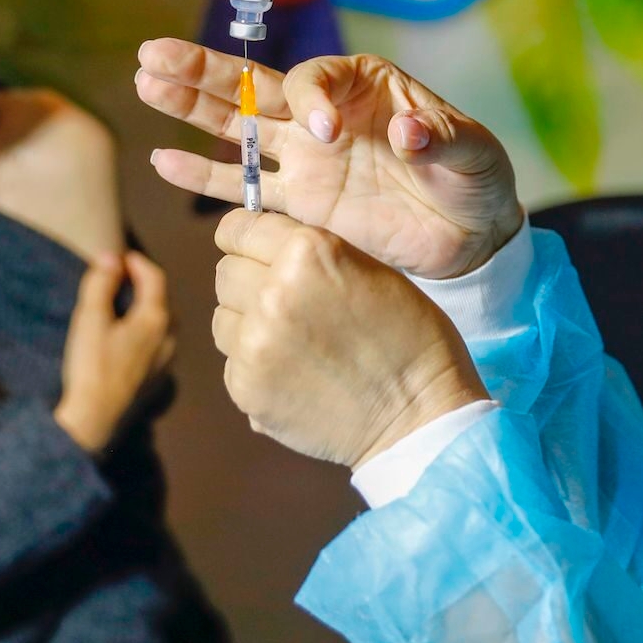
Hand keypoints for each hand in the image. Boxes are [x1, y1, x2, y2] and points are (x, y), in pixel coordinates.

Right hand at [55, 252, 174, 454]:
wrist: (96, 420)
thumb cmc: (91, 366)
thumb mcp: (90, 318)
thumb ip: (101, 283)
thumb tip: (110, 256)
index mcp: (156, 318)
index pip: (155, 277)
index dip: (137, 262)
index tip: (119, 257)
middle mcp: (169, 337)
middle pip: (162, 299)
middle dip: (144, 283)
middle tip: (120, 276)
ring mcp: (167, 360)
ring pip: (163, 323)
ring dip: (146, 307)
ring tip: (122, 304)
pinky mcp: (159, 378)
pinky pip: (158, 343)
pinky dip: (146, 330)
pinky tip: (126, 337)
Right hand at [136, 40, 523, 278]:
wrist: (473, 236)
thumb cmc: (477, 179)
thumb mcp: (474, 152)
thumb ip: (440, 137)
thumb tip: (405, 132)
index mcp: (365, 85)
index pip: (315, 79)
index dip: (311, 98)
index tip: (326, 132)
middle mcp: (326, 114)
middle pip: (255, 86)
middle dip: (205, 70)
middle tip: (153, 53)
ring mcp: (306, 159)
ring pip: (237, 128)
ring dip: (191, 107)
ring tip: (145, 83)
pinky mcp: (301, 205)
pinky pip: (243, 189)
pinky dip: (203, 177)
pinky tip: (161, 161)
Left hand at [212, 210, 486, 467]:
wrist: (419, 415)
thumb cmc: (410, 338)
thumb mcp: (372, 270)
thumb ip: (314, 253)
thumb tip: (263, 247)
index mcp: (308, 251)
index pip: (239, 228)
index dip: (248, 238)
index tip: (255, 251)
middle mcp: (274, 291)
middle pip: (226, 271)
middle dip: (249, 281)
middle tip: (285, 303)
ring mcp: (255, 342)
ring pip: (223, 316)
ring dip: (247, 323)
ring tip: (293, 341)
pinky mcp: (246, 386)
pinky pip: (232, 360)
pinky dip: (255, 365)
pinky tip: (294, 373)